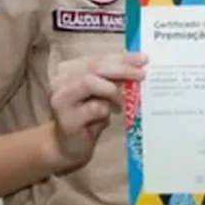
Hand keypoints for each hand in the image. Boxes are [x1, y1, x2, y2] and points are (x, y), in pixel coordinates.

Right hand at [45, 52, 147, 172]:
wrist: (70, 146)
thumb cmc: (88, 117)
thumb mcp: (102, 93)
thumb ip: (113, 78)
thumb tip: (139, 65)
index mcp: (69, 69)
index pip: (99, 58)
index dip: (122, 58)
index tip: (143, 59)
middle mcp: (60, 80)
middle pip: (94, 67)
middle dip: (121, 69)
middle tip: (141, 74)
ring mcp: (60, 99)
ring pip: (90, 82)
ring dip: (112, 90)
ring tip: (123, 100)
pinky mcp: (66, 119)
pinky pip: (93, 107)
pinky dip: (106, 109)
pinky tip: (110, 113)